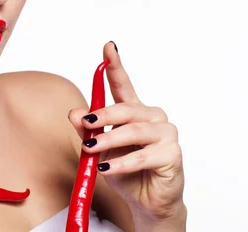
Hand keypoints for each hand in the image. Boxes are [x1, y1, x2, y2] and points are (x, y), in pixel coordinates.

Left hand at [69, 42, 185, 224]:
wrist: (146, 202)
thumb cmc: (125, 171)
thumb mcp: (99, 150)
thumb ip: (87, 131)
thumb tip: (74, 113)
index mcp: (134, 112)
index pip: (123, 85)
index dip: (115, 65)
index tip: (108, 46)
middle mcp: (153, 117)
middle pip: (126, 109)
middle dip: (102, 115)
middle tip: (84, 124)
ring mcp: (166, 134)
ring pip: (134, 131)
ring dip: (109, 141)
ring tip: (90, 150)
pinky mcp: (173, 154)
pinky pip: (143, 155)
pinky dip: (122, 163)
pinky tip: (106, 168)